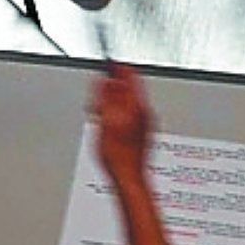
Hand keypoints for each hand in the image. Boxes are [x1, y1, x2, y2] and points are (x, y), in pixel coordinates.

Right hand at [91, 62, 152, 193]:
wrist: (129, 179)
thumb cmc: (118, 156)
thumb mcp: (104, 121)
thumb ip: (106, 97)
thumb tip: (106, 79)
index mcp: (137, 105)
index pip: (129, 74)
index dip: (116, 67)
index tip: (107, 65)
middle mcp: (145, 112)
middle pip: (129, 88)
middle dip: (112, 87)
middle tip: (98, 94)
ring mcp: (146, 123)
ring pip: (129, 102)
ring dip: (114, 102)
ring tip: (100, 112)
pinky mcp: (143, 133)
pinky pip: (130, 114)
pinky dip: (118, 114)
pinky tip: (109, 125)